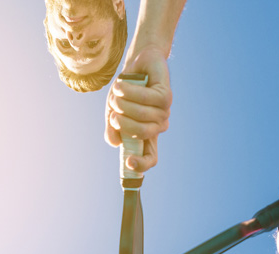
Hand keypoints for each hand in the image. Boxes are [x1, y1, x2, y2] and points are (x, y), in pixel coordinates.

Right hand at [104, 48, 171, 173]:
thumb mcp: (113, 112)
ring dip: (122, 102)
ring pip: (141, 114)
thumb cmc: (125, 91)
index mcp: (146, 136)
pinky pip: (144, 98)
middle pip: (141, 134)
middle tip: (113, 109)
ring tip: (117, 92)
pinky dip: (128, 91)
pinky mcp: (166, 96)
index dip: (141, 165)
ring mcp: (164, 112)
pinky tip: (121, 84)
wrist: (137, 64)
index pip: (150, 159)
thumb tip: (115, 143)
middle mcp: (157, 126)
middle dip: (121, 121)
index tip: (128, 161)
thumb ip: (112, 129)